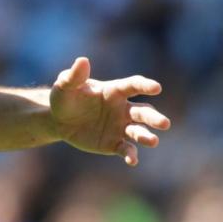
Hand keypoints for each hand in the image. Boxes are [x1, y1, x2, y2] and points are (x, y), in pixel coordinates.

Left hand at [50, 57, 170, 165]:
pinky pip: (125, 148)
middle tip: (164, 123)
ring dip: (146, 136)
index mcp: (114, 91)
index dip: (145, 86)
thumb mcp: (65, 86)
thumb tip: (82, 61)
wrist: (58, 120)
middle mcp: (122, 109)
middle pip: (142, 112)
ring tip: (153, 141)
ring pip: (138, 131)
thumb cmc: (64, 98)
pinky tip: (132, 160)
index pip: (133, 86)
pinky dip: (130, 154)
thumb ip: (74, 76)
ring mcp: (120, 127)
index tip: (156, 88)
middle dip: (154, 118)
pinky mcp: (114, 143)